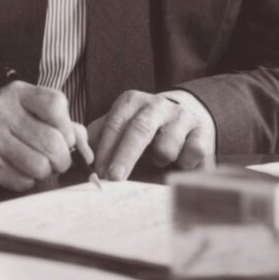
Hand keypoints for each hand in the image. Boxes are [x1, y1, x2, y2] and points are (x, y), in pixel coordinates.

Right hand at [0, 82, 88, 190]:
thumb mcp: (21, 110)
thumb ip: (57, 123)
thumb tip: (86, 148)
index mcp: (16, 94)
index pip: (56, 104)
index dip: (67, 127)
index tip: (64, 138)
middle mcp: (3, 112)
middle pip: (52, 142)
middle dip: (61, 159)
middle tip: (55, 161)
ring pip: (40, 166)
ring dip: (43, 173)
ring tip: (34, 166)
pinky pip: (21, 181)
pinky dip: (25, 181)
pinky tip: (14, 170)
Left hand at [89, 91, 213, 179]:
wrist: (188, 113)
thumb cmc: (145, 127)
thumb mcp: (121, 124)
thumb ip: (99, 136)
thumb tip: (76, 155)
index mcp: (132, 102)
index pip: (115, 124)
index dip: (106, 149)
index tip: (98, 172)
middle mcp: (157, 105)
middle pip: (139, 130)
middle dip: (125, 155)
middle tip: (114, 177)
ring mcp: (181, 117)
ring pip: (167, 146)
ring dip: (160, 160)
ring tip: (159, 157)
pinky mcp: (202, 132)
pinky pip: (190, 155)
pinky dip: (183, 165)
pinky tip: (180, 160)